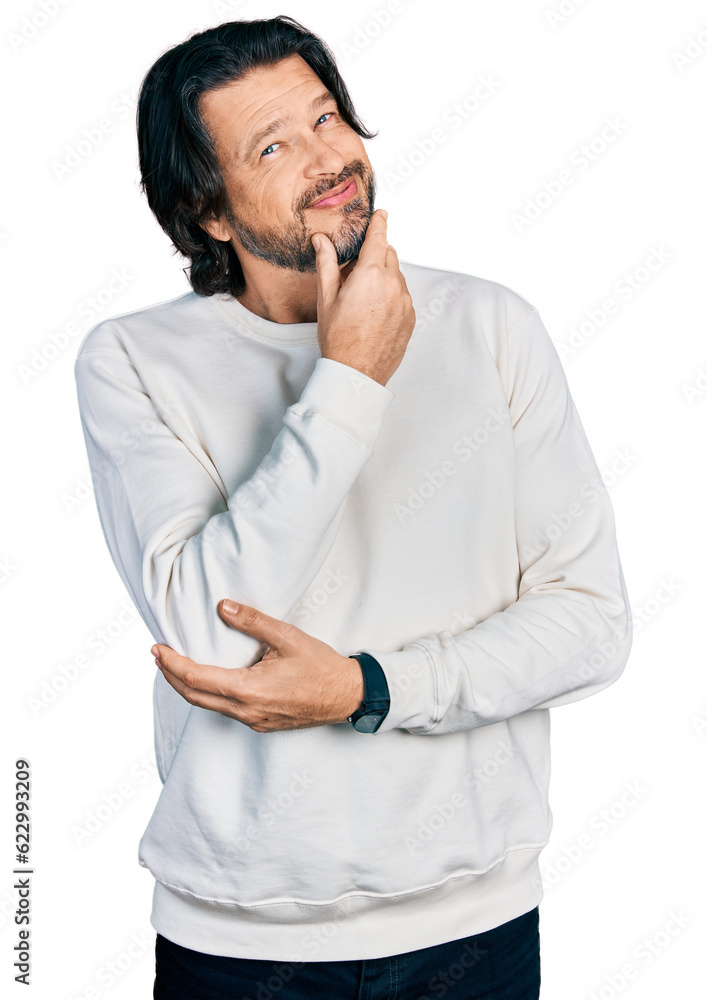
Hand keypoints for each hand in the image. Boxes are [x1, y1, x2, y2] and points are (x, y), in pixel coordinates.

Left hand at [150, 600, 364, 732]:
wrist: (346, 696)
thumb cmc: (321, 666)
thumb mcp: (288, 636)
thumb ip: (252, 621)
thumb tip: (221, 607)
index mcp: (248, 689)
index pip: (195, 678)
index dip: (171, 663)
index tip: (157, 648)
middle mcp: (245, 710)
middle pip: (194, 695)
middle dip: (170, 675)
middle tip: (157, 655)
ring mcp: (252, 720)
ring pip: (207, 705)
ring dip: (187, 686)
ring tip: (174, 666)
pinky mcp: (259, 723)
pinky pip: (224, 710)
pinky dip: (206, 694)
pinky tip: (207, 680)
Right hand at [311, 209, 415, 385]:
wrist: (356, 374)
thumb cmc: (338, 339)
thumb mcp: (326, 299)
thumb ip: (327, 265)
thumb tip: (321, 241)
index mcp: (371, 275)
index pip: (379, 238)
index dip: (379, 223)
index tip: (382, 214)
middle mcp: (393, 285)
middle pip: (389, 255)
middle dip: (376, 253)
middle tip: (357, 267)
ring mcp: (405, 302)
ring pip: (397, 276)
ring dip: (384, 276)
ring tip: (363, 296)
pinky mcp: (410, 318)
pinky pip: (402, 296)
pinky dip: (391, 295)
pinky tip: (374, 311)